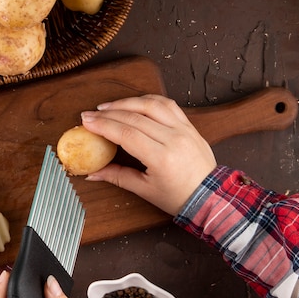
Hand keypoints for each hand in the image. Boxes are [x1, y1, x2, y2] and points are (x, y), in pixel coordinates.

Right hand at [81, 94, 216, 215]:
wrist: (211, 197)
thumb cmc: (178, 197)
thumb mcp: (145, 190)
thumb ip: (117, 176)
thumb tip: (92, 173)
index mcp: (162, 158)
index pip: (126, 133)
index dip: (103, 125)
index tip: (86, 122)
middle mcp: (174, 139)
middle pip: (134, 117)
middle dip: (108, 114)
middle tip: (90, 114)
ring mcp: (183, 129)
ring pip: (151, 105)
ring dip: (126, 102)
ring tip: (108, 106)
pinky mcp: (189, 125)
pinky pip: (167, 104)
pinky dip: (147, 100)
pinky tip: (133, 103)